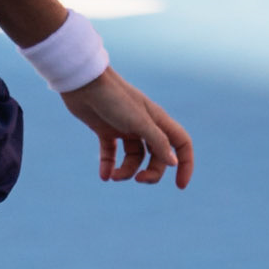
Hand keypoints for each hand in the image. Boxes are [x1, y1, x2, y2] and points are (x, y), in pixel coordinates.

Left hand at [61, 67, 193, 188]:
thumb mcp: (138, 122)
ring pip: (134, 158)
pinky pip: (111, 154)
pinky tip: (104, 176)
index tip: (179, 186)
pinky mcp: (105, 130)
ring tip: (113, 177)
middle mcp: (144, 125)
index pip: (180, 144)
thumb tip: (173, 163)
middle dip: (151, 173)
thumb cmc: (113, 98)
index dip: (185, 164)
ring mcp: (125, 128)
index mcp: (158, 120)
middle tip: (139, 180)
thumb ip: (157, 142)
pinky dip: (109, 166)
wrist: (83, 83)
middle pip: (157, 157)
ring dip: (126, 172)